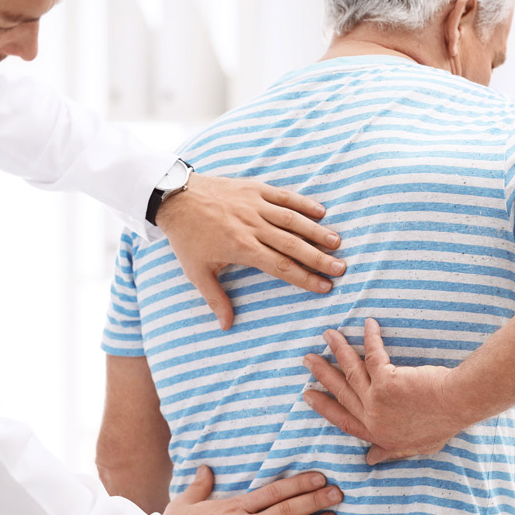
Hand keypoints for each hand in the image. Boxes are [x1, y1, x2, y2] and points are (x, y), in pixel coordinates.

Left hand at [155, 174, 344, 330]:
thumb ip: (215, 299)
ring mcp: (255, 205)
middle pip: (293, 245)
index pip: (280, 266)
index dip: (304, 278)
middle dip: (319, 258)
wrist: (174, 197)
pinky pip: (284, 195)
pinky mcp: (254, 189)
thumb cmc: (186, 237)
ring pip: (292, 219)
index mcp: (241, 247)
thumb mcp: (196, 272)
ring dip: (316, 231)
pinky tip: (321, 212)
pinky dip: (303, 203)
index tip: (324, 287)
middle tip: (341, 268)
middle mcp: (252, 226)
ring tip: (337, 242)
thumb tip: (227, 326)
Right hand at [301, 318, 468, 464]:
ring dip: (337, 351)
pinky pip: (372, 354)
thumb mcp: (418, 446)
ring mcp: (377, 401)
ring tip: (328, 335)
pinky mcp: (386, 381)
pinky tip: (367, 324)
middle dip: (322, 375)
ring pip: (350, 371)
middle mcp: (373, 419)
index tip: (310, 396)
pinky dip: (370, 337)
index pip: (344, 421)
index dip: (326, 409)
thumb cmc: (444, 423)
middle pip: (341, 393)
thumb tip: (372, 459)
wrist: (458, 405)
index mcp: (379, 434)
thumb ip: (393, 451)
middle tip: (308, 360)